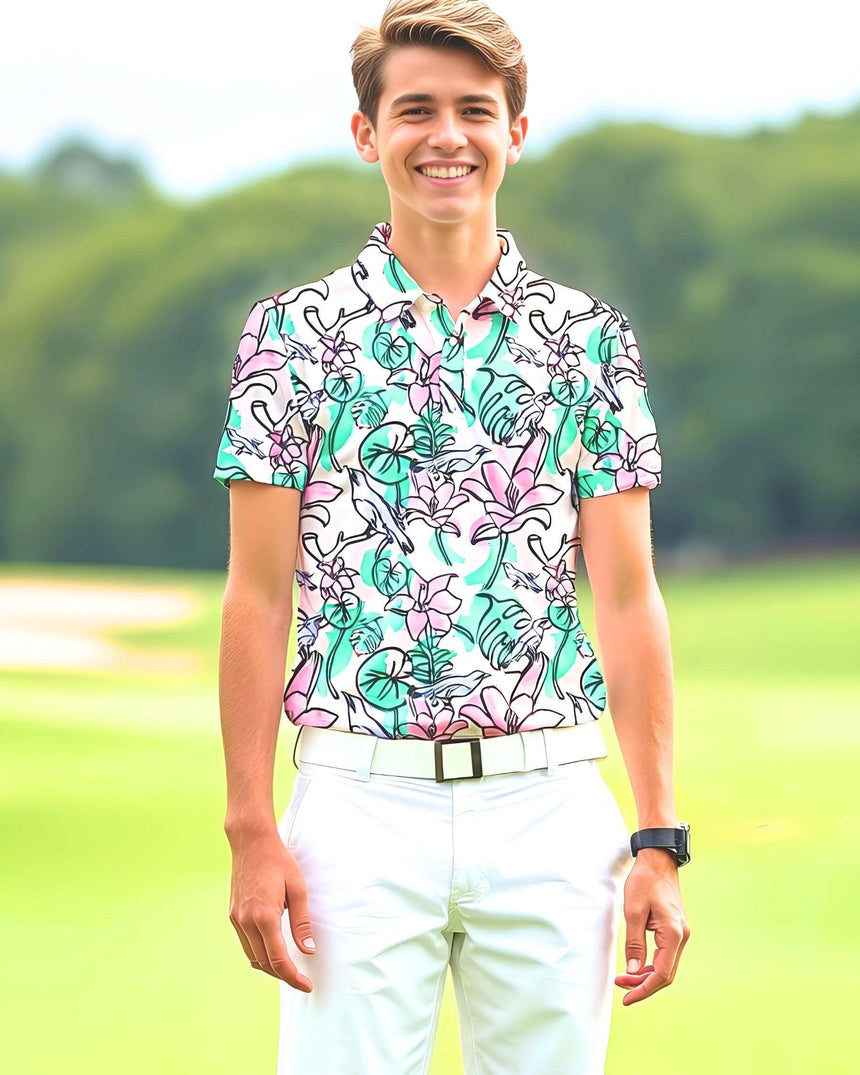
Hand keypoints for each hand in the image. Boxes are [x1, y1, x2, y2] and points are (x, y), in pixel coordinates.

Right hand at [227, 829, 315, 991]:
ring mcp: (236, 919)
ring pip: (252, 957)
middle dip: (283, 975)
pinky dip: (259, 953)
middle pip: (264, 963)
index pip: (279, 960)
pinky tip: (272, 950)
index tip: (306, 986)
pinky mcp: (233, 915)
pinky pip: (246, 944)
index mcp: (264, 916)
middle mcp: (246, 921)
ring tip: (289, 968)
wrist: (251, 841)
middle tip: (301, 979)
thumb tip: (309, 950)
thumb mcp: (298, 889)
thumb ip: (302, 922)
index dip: (293, 977)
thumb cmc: (278, 861)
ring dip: (270, 967)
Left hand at [614, 848, 689, 1004]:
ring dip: (646, 975)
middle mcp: (681, 936)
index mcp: (673, 934)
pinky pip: (665, 955)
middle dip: (643, 984)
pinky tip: (637, 965)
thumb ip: (634, 942)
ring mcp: (680, 933)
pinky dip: (651, 963)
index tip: (627, 998)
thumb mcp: (633, 911)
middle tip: (621, 987)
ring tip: (625, 978)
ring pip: (666, 965)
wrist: (658, 860)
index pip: (661, 974)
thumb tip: (633, 971)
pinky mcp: (675, 929)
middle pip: (665, 974)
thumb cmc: (645, 881)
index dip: (644, 989)